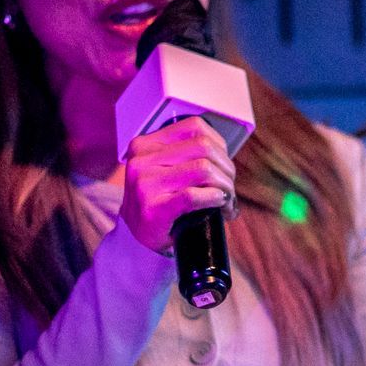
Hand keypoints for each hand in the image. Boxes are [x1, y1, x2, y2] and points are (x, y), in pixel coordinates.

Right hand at [119, 118, 236, 255]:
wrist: (135, 238)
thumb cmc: (157, 202)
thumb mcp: (161, 169)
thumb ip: (184, 155)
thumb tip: (224, 156)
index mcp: (145, 144)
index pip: (195, 127)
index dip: (219, 146)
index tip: (223, 166)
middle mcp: (142, 160)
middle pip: (203, 148)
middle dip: (226, 169)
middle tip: (229, 189)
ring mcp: (145, 184)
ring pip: (203, 169)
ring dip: (224, 186)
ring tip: (226, 200)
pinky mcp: (153, 208)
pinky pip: (193, 195)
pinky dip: (214, 198)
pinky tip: (219, 205)